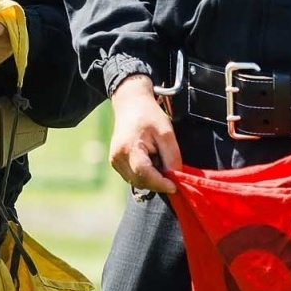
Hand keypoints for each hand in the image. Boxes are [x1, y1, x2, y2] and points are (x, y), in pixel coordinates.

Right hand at [108, 75, 179, 193]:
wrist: (131, 104)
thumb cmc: (149, 116)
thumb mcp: (166, 134)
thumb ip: (172, 158)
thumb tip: (176, 179)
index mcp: (128, 149)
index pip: (145, 175)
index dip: (161, 184)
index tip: (176, 186)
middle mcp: (117, 158)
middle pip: (140, 181)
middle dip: (158, 182)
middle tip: (170, 170)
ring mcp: (114, 161)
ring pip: (136, 181)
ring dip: (151, 178)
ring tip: (158, 159)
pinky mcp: (115, 162)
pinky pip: (132, 176)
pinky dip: (144, 174)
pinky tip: (150, 160)